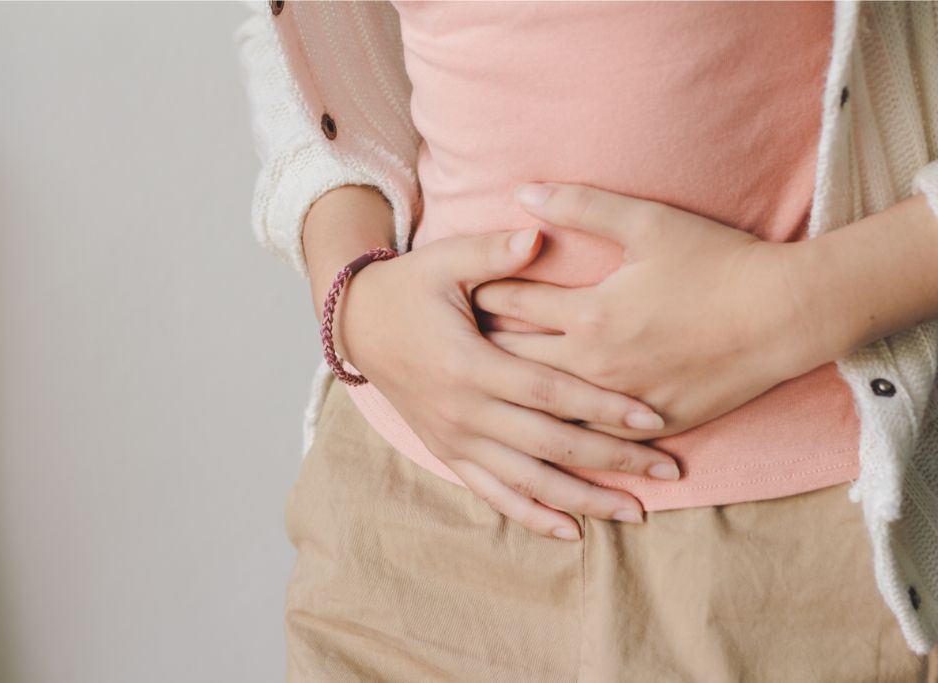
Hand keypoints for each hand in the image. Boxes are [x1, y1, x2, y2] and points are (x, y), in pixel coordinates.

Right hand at [333, 226, 682, 539]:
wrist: (358, 324)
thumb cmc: (408, 288)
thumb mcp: (443, 260)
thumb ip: (492, 253)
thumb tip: (539, 235)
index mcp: (468, 364)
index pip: (549, 392)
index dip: (602, 406)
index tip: (653, 417)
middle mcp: (463, 412)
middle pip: (549, 445)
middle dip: (611, 460)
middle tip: (666, 470)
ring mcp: (453, 438)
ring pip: (526, 480)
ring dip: (582, 500)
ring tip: (634, 513)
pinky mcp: (446, 451)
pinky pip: (492, 492)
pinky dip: (530, 515)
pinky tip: (570, 531)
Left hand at [473, 181, 821, 441]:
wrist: (786, 316)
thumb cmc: (719, 262)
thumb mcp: (649, 222)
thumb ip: (581, 205)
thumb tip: (522, 193)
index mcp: (590, 314)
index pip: (514, 303)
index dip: (480, 293)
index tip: (454, 291)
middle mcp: (596, 365)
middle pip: (518, 360)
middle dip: (481, 349)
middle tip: (446, 344)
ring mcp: (623, 402)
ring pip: (547, 409)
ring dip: (513, 399)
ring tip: (480, 393)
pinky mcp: (653, 425)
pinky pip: (593, 438)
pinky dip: (560, 434)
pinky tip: (539, 435)